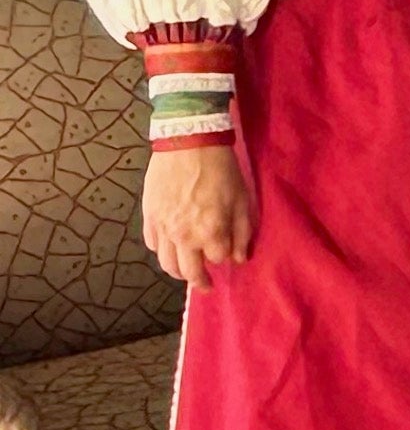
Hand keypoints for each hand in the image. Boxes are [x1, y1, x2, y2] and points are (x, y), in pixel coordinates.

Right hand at [143, 148, 253, 290]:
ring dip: (178, 272)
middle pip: (189, 271)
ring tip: (187, 272)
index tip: (228, 254)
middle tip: (205, 286)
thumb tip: (238, 259)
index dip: (225, 258)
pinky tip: (170, 248)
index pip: (218, 259)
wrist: (189, 143)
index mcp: (210, 232)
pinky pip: (153, 244)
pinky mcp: (149, 216)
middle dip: (199, 281)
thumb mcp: (242, 199)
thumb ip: (242, 232)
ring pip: (167, 263)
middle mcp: (184, 236)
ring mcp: (163, 228)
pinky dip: (162, 251)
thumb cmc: (221, 169)